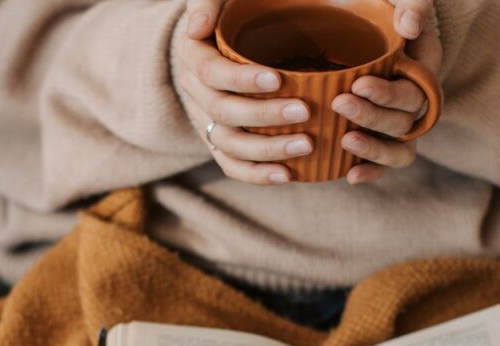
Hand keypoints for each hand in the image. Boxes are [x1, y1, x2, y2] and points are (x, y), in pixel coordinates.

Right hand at [180, 0, 313, 185]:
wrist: (231, 39)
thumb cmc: (235, 13)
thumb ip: (209, 3)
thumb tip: (198, 26)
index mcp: (194, 56)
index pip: (211, 72)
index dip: (242, 79)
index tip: (277, 78)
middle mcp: (197, 92)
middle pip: (223, 111)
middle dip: (264, 115)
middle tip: (303, 111)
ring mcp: (208, 121)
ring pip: (229, 143)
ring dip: (266, 149)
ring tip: (305, 145)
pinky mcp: (222, 142)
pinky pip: (233, 166)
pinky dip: (258, 175)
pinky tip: (287, 175)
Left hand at [333, 0, 443, 183]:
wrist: (352, 23)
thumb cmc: (375, 8)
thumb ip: (411, 2)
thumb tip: (410, 26)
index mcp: (424, 66)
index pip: (415, 88)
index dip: (389, 93)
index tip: (359, 83)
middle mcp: (415, 99)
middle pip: (405, 119)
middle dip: (373, 115)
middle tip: (340, 102)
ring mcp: (398, 121)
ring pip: (401, 148)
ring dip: (375, 150)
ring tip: (345, 141)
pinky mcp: (380, 136)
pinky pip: (385, 163)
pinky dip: (371, 172)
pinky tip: (350, 176)